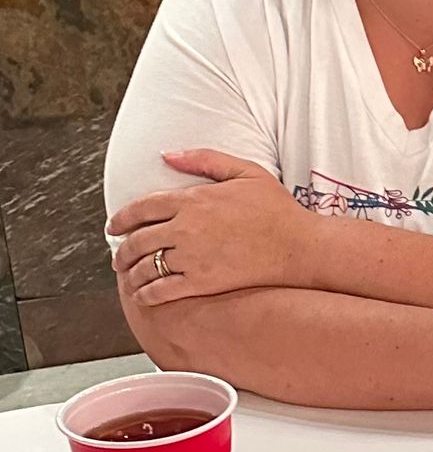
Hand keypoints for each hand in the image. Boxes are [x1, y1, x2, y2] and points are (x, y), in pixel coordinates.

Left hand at [109, 150, 317, 305]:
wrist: (300, 246)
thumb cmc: (277, 209)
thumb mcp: (245, 171)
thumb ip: (204, 159)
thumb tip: (167, 155)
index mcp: (192, 200)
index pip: (141, 208)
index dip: (121, 218)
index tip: (114, 227)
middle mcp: (185, 228)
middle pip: (137, 240)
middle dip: (122, 250)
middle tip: (118, 256)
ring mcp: (192, 257)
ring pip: (145, 266)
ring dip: (130, 273)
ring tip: (128, 277)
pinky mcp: (202, 282)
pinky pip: (162, 290)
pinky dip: (146, 294)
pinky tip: (144, 296)